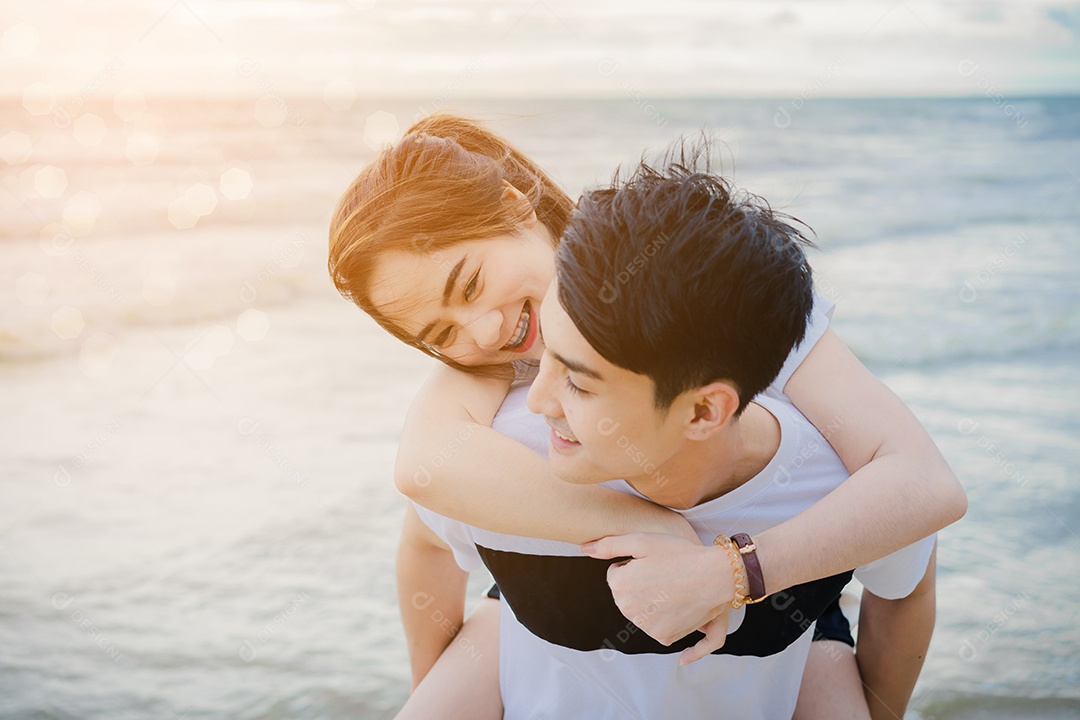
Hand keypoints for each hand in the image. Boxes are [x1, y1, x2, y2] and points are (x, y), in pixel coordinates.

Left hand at [582, 533, 738, 663]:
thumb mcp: (642, 541)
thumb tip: (584, 549)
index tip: (652, 562)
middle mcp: (628, 611)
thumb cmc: (680, 555)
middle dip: (639, 584)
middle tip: (664, 573)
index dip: (634, 565)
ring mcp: (646, 627)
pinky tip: (677, 604)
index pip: (616, 574)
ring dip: (651, 600)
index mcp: (619, 586)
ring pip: (641, 610)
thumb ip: (609, 545)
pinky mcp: (664, 637)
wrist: (715, 576)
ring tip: (672, 587)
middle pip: (626, 594)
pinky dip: (664, 617)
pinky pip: (655, 625)